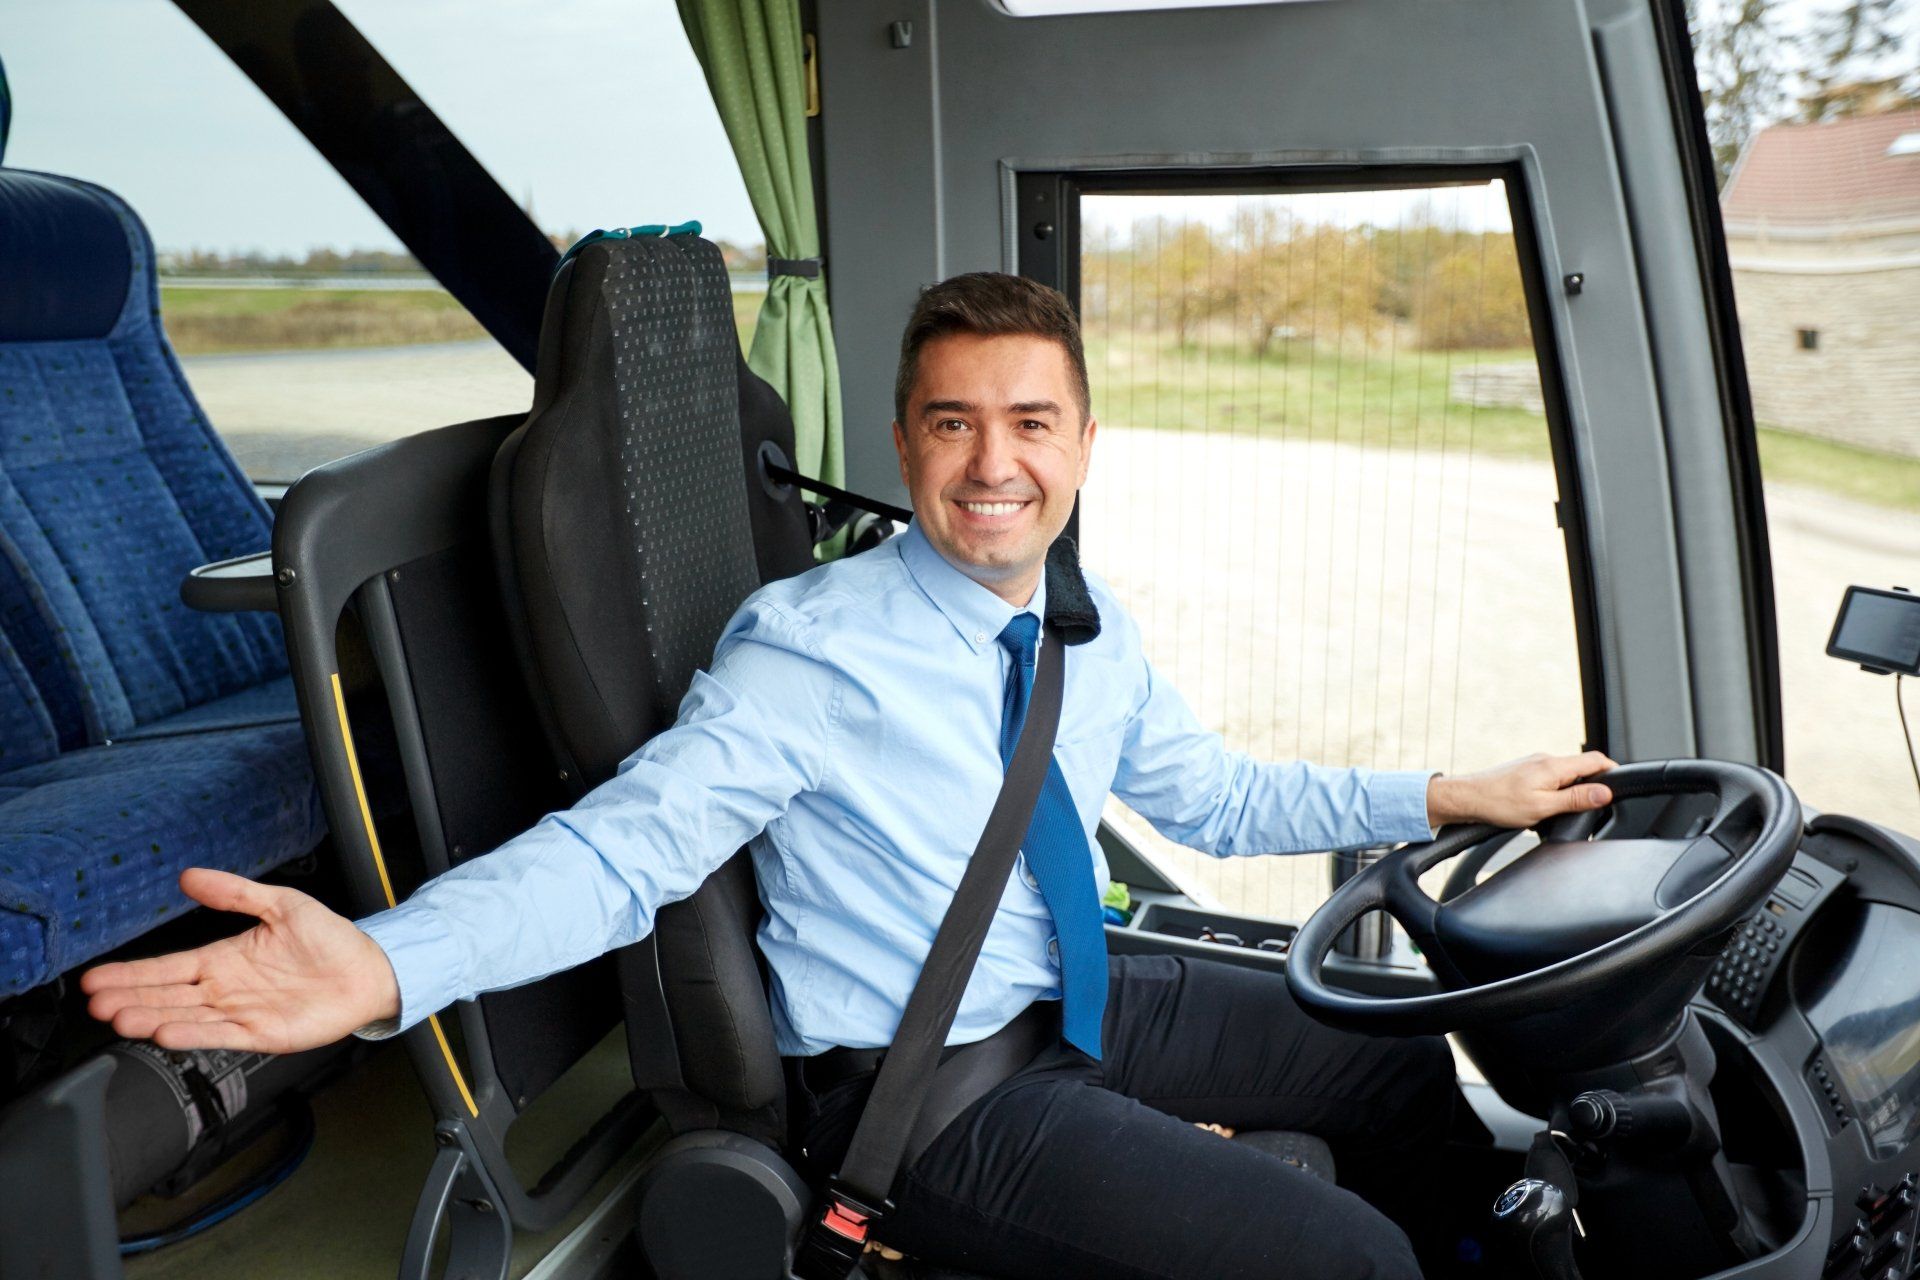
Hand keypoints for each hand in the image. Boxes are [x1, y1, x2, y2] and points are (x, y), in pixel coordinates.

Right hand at [80, 868, 400, 1052]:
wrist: (370, 968)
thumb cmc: (331, 938)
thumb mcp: (281, 903)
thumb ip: (235, 892)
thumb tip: (190, 876)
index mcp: (225, 959)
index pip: (168, 967)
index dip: (132, 973)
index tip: (96, 979)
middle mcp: (226, 989)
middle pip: (168, 996)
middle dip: (130, 999)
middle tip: (95, 1003)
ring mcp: (241, 1012)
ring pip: (186, 1017)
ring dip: (152, 1017)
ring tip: (118, 1018)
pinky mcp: (262, 1034)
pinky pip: (221, 1035)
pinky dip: (193, 1035)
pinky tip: (165, 1034)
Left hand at [1426, 751, 1618, 830]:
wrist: (1466, 799)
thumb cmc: (1498, 803)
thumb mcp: (1543, 806)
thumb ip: (1575, 799)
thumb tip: (1604, 793)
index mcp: (1554, 765)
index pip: (1596, 760)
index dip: (1613, 772)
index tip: (1621, 786)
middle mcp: (1545, 760)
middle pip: (1582, 768)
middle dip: (1592, 786)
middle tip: (1594, 807)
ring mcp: (1534, 765)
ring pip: (1566, 776)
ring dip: (1571, 792)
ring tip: (1564, 813)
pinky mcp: (1525, 772)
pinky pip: (1550, 780)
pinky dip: (1555, 794)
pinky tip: (1545, 811)